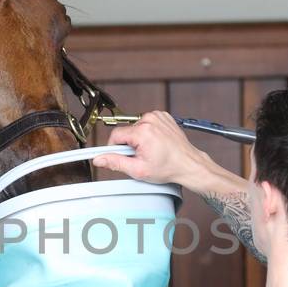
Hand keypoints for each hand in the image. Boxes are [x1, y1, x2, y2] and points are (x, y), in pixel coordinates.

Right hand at [96, 111, 211, 191]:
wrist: (188, 164)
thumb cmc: (168, 167)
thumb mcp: (138, 170)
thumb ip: (115, 162)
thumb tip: (99, 159)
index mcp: (143, 131)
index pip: (115, 135)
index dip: (116, 148)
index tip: (122, 156)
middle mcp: (150, 120)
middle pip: (126, 131)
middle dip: (130, 144)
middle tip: (142, 156)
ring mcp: (158, 116)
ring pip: (136, 127)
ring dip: (139, 138)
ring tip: (151, 149)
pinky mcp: (163, 116)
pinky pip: (146, 123)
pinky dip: (148, 133)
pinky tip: (156, 142)